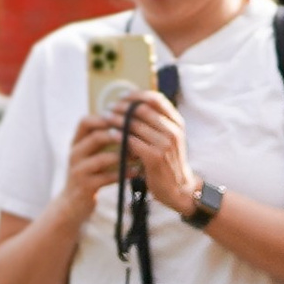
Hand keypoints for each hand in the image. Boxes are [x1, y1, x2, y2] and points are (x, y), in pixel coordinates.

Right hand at [59, 104, 132, 213]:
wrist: (72, 204)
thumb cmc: (89, 174)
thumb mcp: (90, 154)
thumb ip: (102, 139)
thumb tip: (128, 119)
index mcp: (76, 143)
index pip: (85, 122)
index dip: (105, 116)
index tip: (125, 116)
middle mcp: (74, 154)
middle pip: (95, 137)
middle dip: (118, 134)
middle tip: (137, 133)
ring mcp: (78, 171)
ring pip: (101, 158)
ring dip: (123, 155)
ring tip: (139, 154)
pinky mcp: (85, 187)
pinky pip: (107, 178)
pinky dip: (123, 174)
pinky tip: (136, 172)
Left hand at [103, 89, 200, 216]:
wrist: (178, 188)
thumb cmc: (168, 162)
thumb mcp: (169, 138)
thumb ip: (157, 123)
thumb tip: (135, 104)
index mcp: (177, 123)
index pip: (156, 99)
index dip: (138, 95)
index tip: (122, 96)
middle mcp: (173, 131)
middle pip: (143, 109)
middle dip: (123, 107)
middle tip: (109, 108)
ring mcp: (165, 144)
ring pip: (135, 124)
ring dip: (117, 119)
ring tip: (105, 118)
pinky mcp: (155, 157)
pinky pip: (132, 141)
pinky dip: (119, 136)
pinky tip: (110, 134)